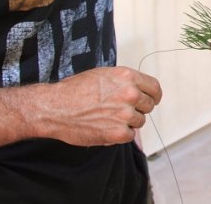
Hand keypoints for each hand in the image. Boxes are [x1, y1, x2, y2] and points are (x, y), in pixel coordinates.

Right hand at [38, 66, 161, 146]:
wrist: (55, 107)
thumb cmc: (74, 90)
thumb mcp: (103, 75)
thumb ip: (124, 82)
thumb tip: (139, 91)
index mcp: (128, 77)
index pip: (154, 87)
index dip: (153, 95)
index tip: (152, 100)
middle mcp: (130, 94)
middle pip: (148, 105)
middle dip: (138, 109)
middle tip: (120, 111)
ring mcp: (125, 114)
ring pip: (139, 121)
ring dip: (128, 122)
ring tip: (107, 118)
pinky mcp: (119, 132)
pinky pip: (130, 135)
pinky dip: (120, 134)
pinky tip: (105, 128)